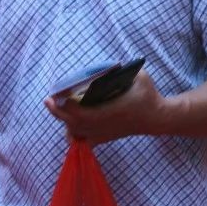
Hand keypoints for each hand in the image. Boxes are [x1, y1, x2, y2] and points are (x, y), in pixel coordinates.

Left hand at [44, 71, 168, 144]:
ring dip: (65, 122)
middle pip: (74, 124)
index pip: (81, 113)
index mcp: (111, 111)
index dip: (67, 105)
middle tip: (48, 99)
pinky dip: (74, 136)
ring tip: (58, 108)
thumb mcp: (140, 77)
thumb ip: (126, 69)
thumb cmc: (149, 95)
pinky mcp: (106, 137)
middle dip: (58, 112)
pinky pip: (85, 141)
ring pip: (77, 133)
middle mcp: (105, 125)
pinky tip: (69, 127)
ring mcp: (105, 133)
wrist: (158, 118)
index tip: (58, 94)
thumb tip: (110, 64)